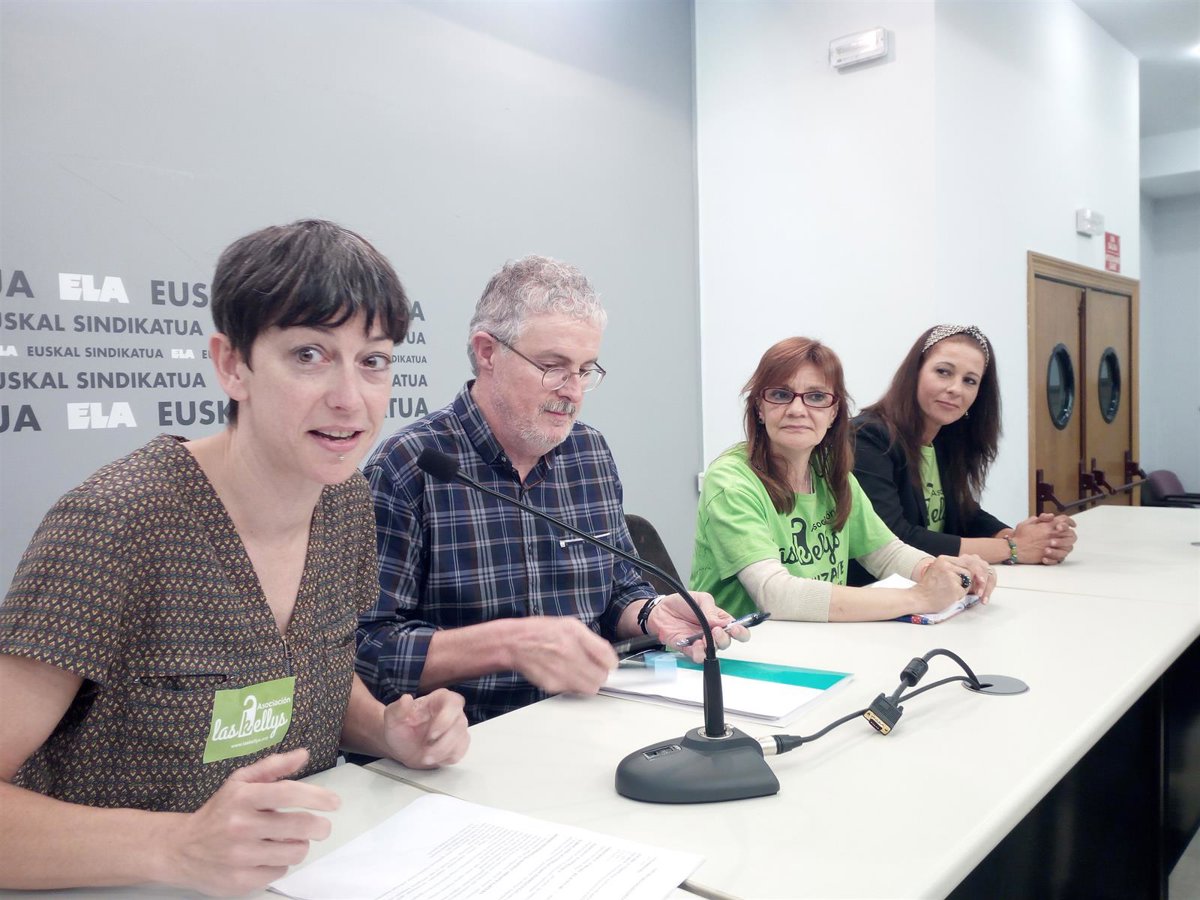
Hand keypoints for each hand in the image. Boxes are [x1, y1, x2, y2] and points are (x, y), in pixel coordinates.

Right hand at [164, 748, 337, 896]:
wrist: (180, 849)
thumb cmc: (218, 812)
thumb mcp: (239, 782)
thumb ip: (272, 766)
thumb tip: (303, 754)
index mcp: (242, 798)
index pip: (287, 793)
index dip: (316, 797)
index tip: (334, 802)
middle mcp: (240, 826)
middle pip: (298, 826)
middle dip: (319, 826)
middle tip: (322, 827)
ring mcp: (240, 856)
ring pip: (294, 851)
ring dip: (299, 845)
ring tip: (289, 840)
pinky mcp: (240, 881)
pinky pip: (279, 871)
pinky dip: (280, 863)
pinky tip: (267, 855)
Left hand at [382, 691, 469, 769]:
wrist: (401, 747)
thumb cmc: (400, 728)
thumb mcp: (392, 717)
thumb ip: (398, 708)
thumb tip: (406, 699)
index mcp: (440, 699)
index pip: (453, 703)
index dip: (445, 719)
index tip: (431, 735)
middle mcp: (453, 712)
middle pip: (460, 724)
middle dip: (442, 743)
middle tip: (425, 752)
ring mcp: (458, 728)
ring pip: (461, 740)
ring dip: (442, 753)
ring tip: (425, 757)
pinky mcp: (459, 744)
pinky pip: (460, 752)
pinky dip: (445, 758)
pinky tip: (433, 757)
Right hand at [511, 616, 617, 694]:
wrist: (514, 644)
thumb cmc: (541, 632)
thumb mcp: (571, 625)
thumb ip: (593, 640)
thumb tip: (609, 657)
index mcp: (576, 636)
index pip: (608, 659)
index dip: (609, 662)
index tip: (606, 663)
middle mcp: (569, 654)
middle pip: (601, 678)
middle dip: (599, 674)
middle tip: (592, 668)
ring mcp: (561, 672)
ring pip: (589, 689)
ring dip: (588, 682)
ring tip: (577, 671)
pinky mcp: (553, 685)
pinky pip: (573, 691)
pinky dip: (572, 685)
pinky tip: (563, 673)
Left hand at [648, 592, 741, 663]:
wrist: (660, 610)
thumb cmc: (682, 603)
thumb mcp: (700, 598)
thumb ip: (711, 609)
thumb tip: (721, 623)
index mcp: (720, 620)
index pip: (737, 630)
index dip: (741, 632)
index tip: (735, 629)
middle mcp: (713, 633)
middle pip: (728, 642)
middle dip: (725, 638)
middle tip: (716, 630)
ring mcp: (702, 642)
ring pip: (715, 651)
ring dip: (713, 646)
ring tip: (705, 637)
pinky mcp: (689, 649)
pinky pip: (699, 656)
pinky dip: (700, 653)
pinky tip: (696, 644)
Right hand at [911, 555, 993, 612]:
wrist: (918, 598)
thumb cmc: (928, 587)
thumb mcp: (938, 570)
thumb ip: (952, 568)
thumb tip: (971, 569)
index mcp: (943, 559)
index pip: (965, 561)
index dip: (972, 570)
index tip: (977, 577)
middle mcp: (946, 565)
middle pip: (969, 570)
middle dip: (973, 579)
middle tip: (974, 587)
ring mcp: (950, 576)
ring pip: (968, 581)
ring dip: (963, 588)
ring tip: (950, 591)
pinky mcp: (953, 587)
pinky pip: (964, 591)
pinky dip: (959, 595)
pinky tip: (948, 596)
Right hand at [1011, 513, 1076, 564]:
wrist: (1014, 548)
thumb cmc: (1019, 537)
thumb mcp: (1027, 523)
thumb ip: (1039, 519)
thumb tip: (1049, 516)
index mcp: (1047, 526)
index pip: (1064, 520)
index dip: (1070, 521)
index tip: (1072, 524)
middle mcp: (1051, 535)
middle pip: (1070, 534)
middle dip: (1071, 534)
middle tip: (1069, 535)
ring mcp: (1051, 546)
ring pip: (1068, 546)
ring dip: (1067, 545)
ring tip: (1062, 546)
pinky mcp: (1049, 555)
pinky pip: (1061, 556)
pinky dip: (1060, 555)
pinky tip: (1056, 554)